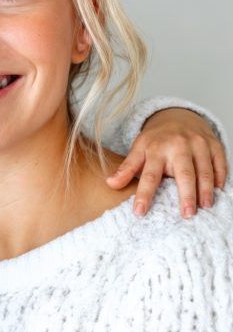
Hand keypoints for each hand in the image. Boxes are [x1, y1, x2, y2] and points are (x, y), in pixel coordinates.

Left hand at [107, 108, 226, 217]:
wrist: (178, 117)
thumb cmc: (157, 140)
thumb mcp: (138, 150)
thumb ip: (127, 168)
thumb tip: (110, 184)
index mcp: (155, 149)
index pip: (149, 176)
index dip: (144, 194)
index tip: (140, 212)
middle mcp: (178, 146)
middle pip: (184, 174)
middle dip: (186, 195)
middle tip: (187, 215)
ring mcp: (198, 144)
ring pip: (204, 170)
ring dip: (206, 190)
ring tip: (205, 207)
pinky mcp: (214, 145)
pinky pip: (220, 163)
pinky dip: (221, 178)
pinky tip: (219, 192)